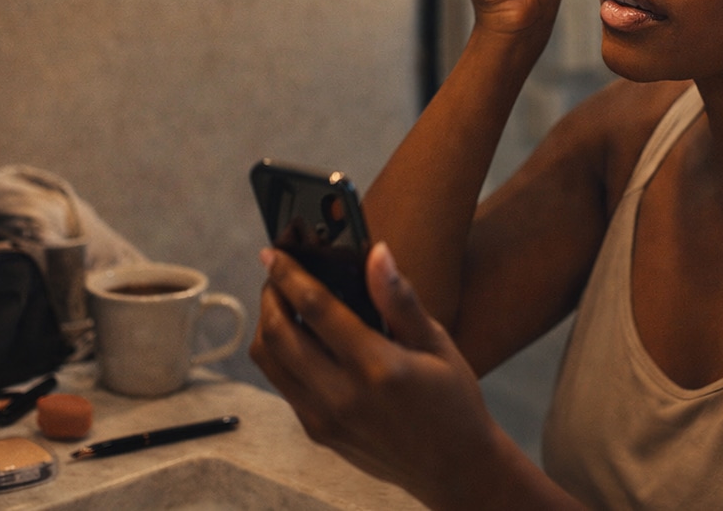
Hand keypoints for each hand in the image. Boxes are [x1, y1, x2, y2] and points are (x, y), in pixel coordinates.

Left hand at [251, 243, 501, 508]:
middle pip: (277, 333)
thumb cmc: (453, 401)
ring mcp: (325, 418)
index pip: (315, 307)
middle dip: (269, 295)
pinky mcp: (319, 433)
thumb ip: (400, 298)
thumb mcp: (436, 343)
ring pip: (269, 362)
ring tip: (281, 304)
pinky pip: (283, 385)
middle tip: (275, 275)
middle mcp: (343, 394)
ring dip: (266, 326)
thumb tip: (377, 253)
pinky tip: (299, 341)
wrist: (455, 469)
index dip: (288, 274)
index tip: (272, 253)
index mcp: (376, 366)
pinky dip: (280, 356)